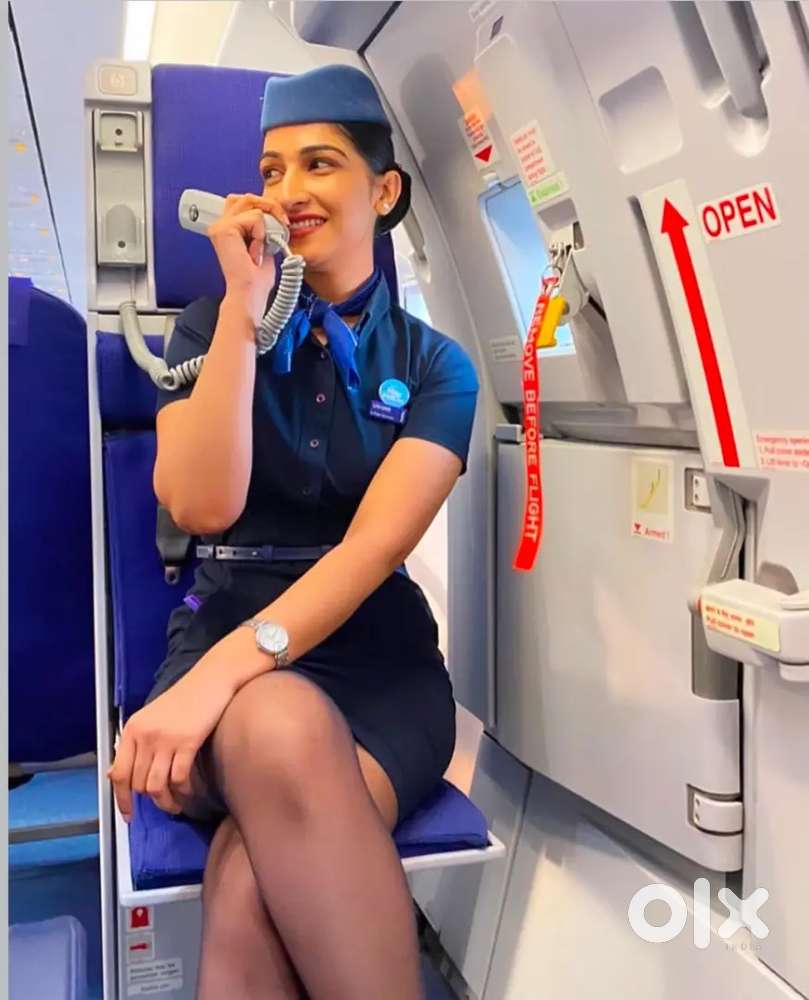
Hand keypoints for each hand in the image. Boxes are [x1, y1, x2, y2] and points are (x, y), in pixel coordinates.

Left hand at [108, 657, 235, 820]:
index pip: (118, 774)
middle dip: (149, 802)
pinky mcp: (188, 742)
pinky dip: (184, 790)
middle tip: (163, 805)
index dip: (122, 799)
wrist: (211, 680)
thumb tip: (121, 775)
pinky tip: (189, 790)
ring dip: (166, 802)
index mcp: (132, 729)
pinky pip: (179, 778)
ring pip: (156, 786)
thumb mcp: (152, 718)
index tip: (129, 815)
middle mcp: (145, 735)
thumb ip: (138, 743)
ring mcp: (166, 739)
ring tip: (175, 805)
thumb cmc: (184, 699)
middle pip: (138, 784)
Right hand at [207, 193, 287, 325]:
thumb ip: (264, 228)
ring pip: (251, 204)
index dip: (265, 207)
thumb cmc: (256, 278)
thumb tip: (275, 215)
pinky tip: (254, 252)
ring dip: (266, 225)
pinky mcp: (224, 229)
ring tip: (262, 247)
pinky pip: (254, 218)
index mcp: (227, 228)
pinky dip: (261, 235)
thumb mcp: (264, 245)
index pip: (245, 202)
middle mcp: (220, 224)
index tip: (280, 224)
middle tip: (282, 226)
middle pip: (247, 197)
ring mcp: (220, 226)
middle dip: (270, 207)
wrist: (250, 294)